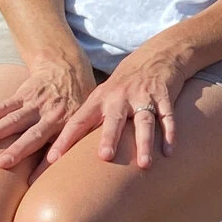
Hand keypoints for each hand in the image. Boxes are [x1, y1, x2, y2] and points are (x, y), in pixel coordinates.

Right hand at [0, 51, 95, 170]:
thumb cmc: (75, 104)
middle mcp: (51, 115)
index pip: (59, 148)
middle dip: (17, 149)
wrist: (66, 69)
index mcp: (69, 124)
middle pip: (33, 135)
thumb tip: (74, 174)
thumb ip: (78, 142)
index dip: (46, 165)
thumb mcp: (85, 119)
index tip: (32, 182)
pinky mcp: (23, 95)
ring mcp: (36, 104)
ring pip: (13, 119)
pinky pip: (4, 106)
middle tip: (0, 163)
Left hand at [52, 34, 197, 169]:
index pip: (79, 121)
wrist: (155, 57)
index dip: (65, 140)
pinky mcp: (164, 97)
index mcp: (100, 99)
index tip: (51, 160)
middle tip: (105, 157)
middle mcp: (120, 97)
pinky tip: (169, 153)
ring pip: (144, 121)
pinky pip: (167, 117)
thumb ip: (88, 122)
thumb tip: (62, 153)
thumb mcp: (102, 98)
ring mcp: (143, 96)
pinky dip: (170, 134)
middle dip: (109, 138)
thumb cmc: (122, 86)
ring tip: (143, 164)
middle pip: (113, 120)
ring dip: (144, 142)